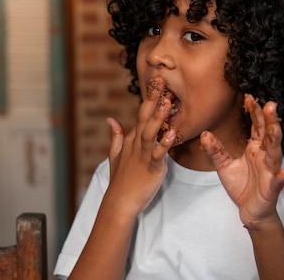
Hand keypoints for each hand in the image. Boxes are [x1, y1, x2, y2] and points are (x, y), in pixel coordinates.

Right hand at [104, 81, 177, 216]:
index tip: (157, 81)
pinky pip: (158, 154)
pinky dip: (165, 143)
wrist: (119, 202)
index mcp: (131, 139)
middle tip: (161, 80)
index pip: (141, 114)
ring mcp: (143, 156)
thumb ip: (116, 136)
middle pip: (144, 117)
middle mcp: (136, 144)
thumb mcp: (115, 155)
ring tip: (167, 102)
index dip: (150, 98)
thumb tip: (110, 119)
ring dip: (158, 117)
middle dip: (153, 99)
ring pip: (150, 132)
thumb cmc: (121, 180)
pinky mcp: (151, 168)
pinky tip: (173, 133)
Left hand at [200, 94, 283, 228]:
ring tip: (275, 129)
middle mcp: (265, 157)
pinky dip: (280, 178)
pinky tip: (283, 173)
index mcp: (256, 149)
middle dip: (270, 121)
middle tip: (269, 105)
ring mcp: (270, 172)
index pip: (258, 127)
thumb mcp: (224, 165)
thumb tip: (204, 134)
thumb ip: (215, 150)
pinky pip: (276, 183)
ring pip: (275, 155)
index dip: (255, 113)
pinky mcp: (271, 189)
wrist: (250, 211)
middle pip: (269, 136)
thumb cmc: (241, 186)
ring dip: (275, 142)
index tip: (249, 98)